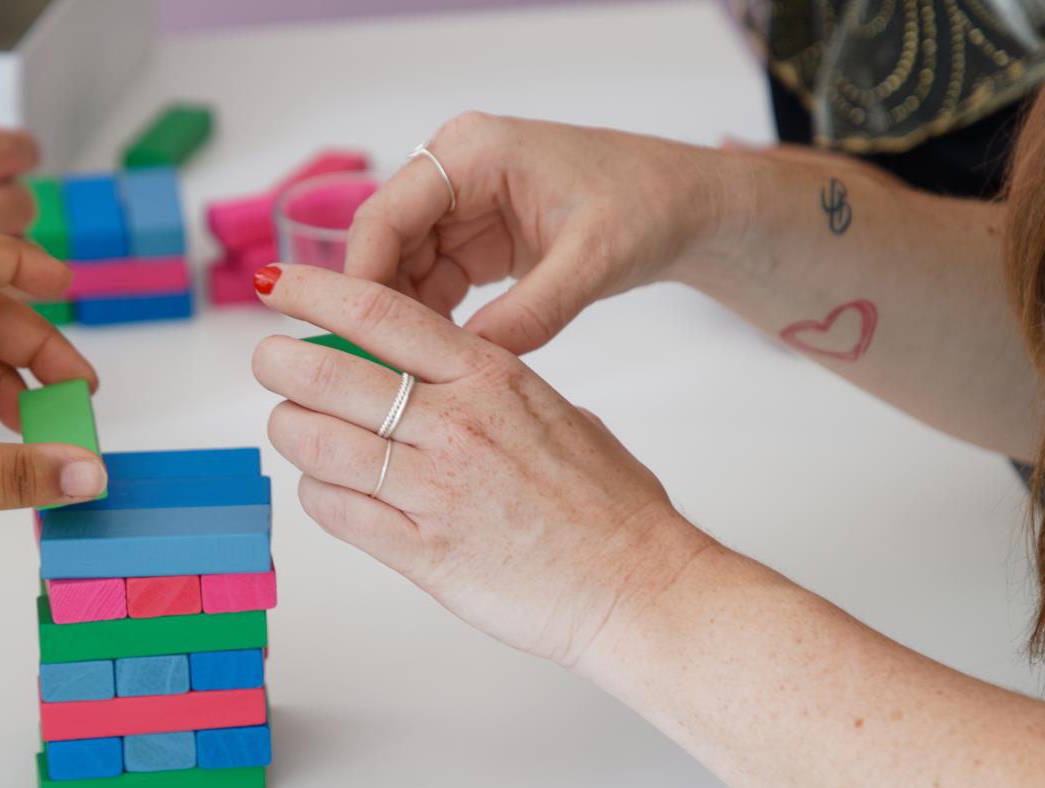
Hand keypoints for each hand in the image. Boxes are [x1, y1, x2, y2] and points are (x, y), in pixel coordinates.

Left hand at [250, 265, 710, 664]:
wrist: (637, 586)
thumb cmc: (609, 504)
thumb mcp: (553, 412)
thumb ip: (489, 387)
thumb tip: (439, 376)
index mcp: (489, 377)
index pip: (379, 314)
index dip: (313, 292)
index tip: (276, 284)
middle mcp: (455, 425)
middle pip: (328, 374)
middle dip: (280, 363)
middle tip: (269, 364)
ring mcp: (435, 491)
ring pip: (317, 442)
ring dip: (290, 429)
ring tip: (293, 427)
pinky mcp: (422, 554)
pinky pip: (336, 510)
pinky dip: (316, 492)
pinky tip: (326, 486)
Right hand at [345, 112, 733, 353]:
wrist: (685, 205)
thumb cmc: (645, 207)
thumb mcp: (590, 261)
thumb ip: (530, 311)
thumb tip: (468, 362)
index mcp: (470, 153)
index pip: (384, 217)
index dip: (363, 280)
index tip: (359, 342)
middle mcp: (452, 172)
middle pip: (383, 245)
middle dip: (380, 308)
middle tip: (379, 374)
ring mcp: (459, 206)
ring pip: (401, 270)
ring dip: (403, 321)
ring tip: (409, 377)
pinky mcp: (472, 239)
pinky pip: (430, 284)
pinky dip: (430, 322)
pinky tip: (436, 363)